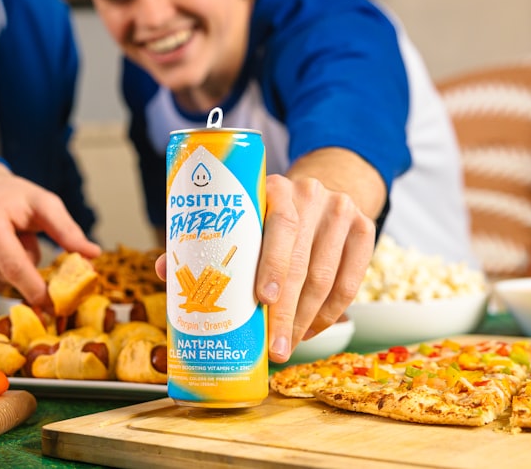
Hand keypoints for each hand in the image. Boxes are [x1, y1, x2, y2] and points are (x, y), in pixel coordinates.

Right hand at [0, 161, 100, 307]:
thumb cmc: (10, 195)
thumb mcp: (42, 202)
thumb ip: (67, 230)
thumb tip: (93, 256)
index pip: (14, 267)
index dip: (35, 290)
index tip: (53, 305)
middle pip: (6, 278)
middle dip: (23, 270)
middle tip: (23, 241)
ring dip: (6, 271)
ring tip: (3, 241)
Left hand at [153, 147, 382, 363]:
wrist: (323, 182)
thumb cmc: (267, 212)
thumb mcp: (243, 214)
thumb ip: (207, 242)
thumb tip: (164, 271)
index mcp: (276, 187)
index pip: (280, 225)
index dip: (272, 266)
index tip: (262, 301)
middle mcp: (313, 195)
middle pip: (302, 262)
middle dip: (286, 312)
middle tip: (274, 348)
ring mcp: (342, 211)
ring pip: (327, 278)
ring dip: (306, 319)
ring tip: (288, 346)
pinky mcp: (365, 229)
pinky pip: (351, 282)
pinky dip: (331, 313)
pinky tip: (312, 330)